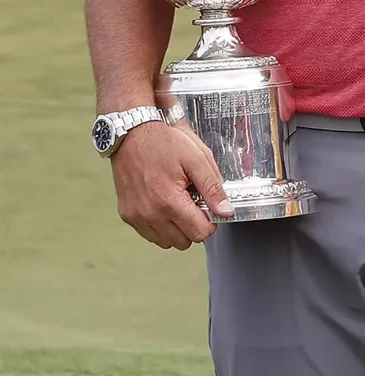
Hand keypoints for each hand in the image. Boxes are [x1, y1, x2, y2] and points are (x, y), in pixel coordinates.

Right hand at [110, 119, 233, 249]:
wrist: (131, 133)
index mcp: (169, 201)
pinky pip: (150, 234)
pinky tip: (163, 204)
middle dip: (194, 225)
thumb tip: (225, 211)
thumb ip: (212, 187)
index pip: (200, 233)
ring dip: (177, 228)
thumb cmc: (163, 142)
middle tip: (192, 201)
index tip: (207, 206)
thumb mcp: (196, 158)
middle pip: (184, 241)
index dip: (209, 221)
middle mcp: (150, 214)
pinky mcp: (127, 215)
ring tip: (177, 202)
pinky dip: (160, 225)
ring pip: (167, 241)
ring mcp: (136, 216)